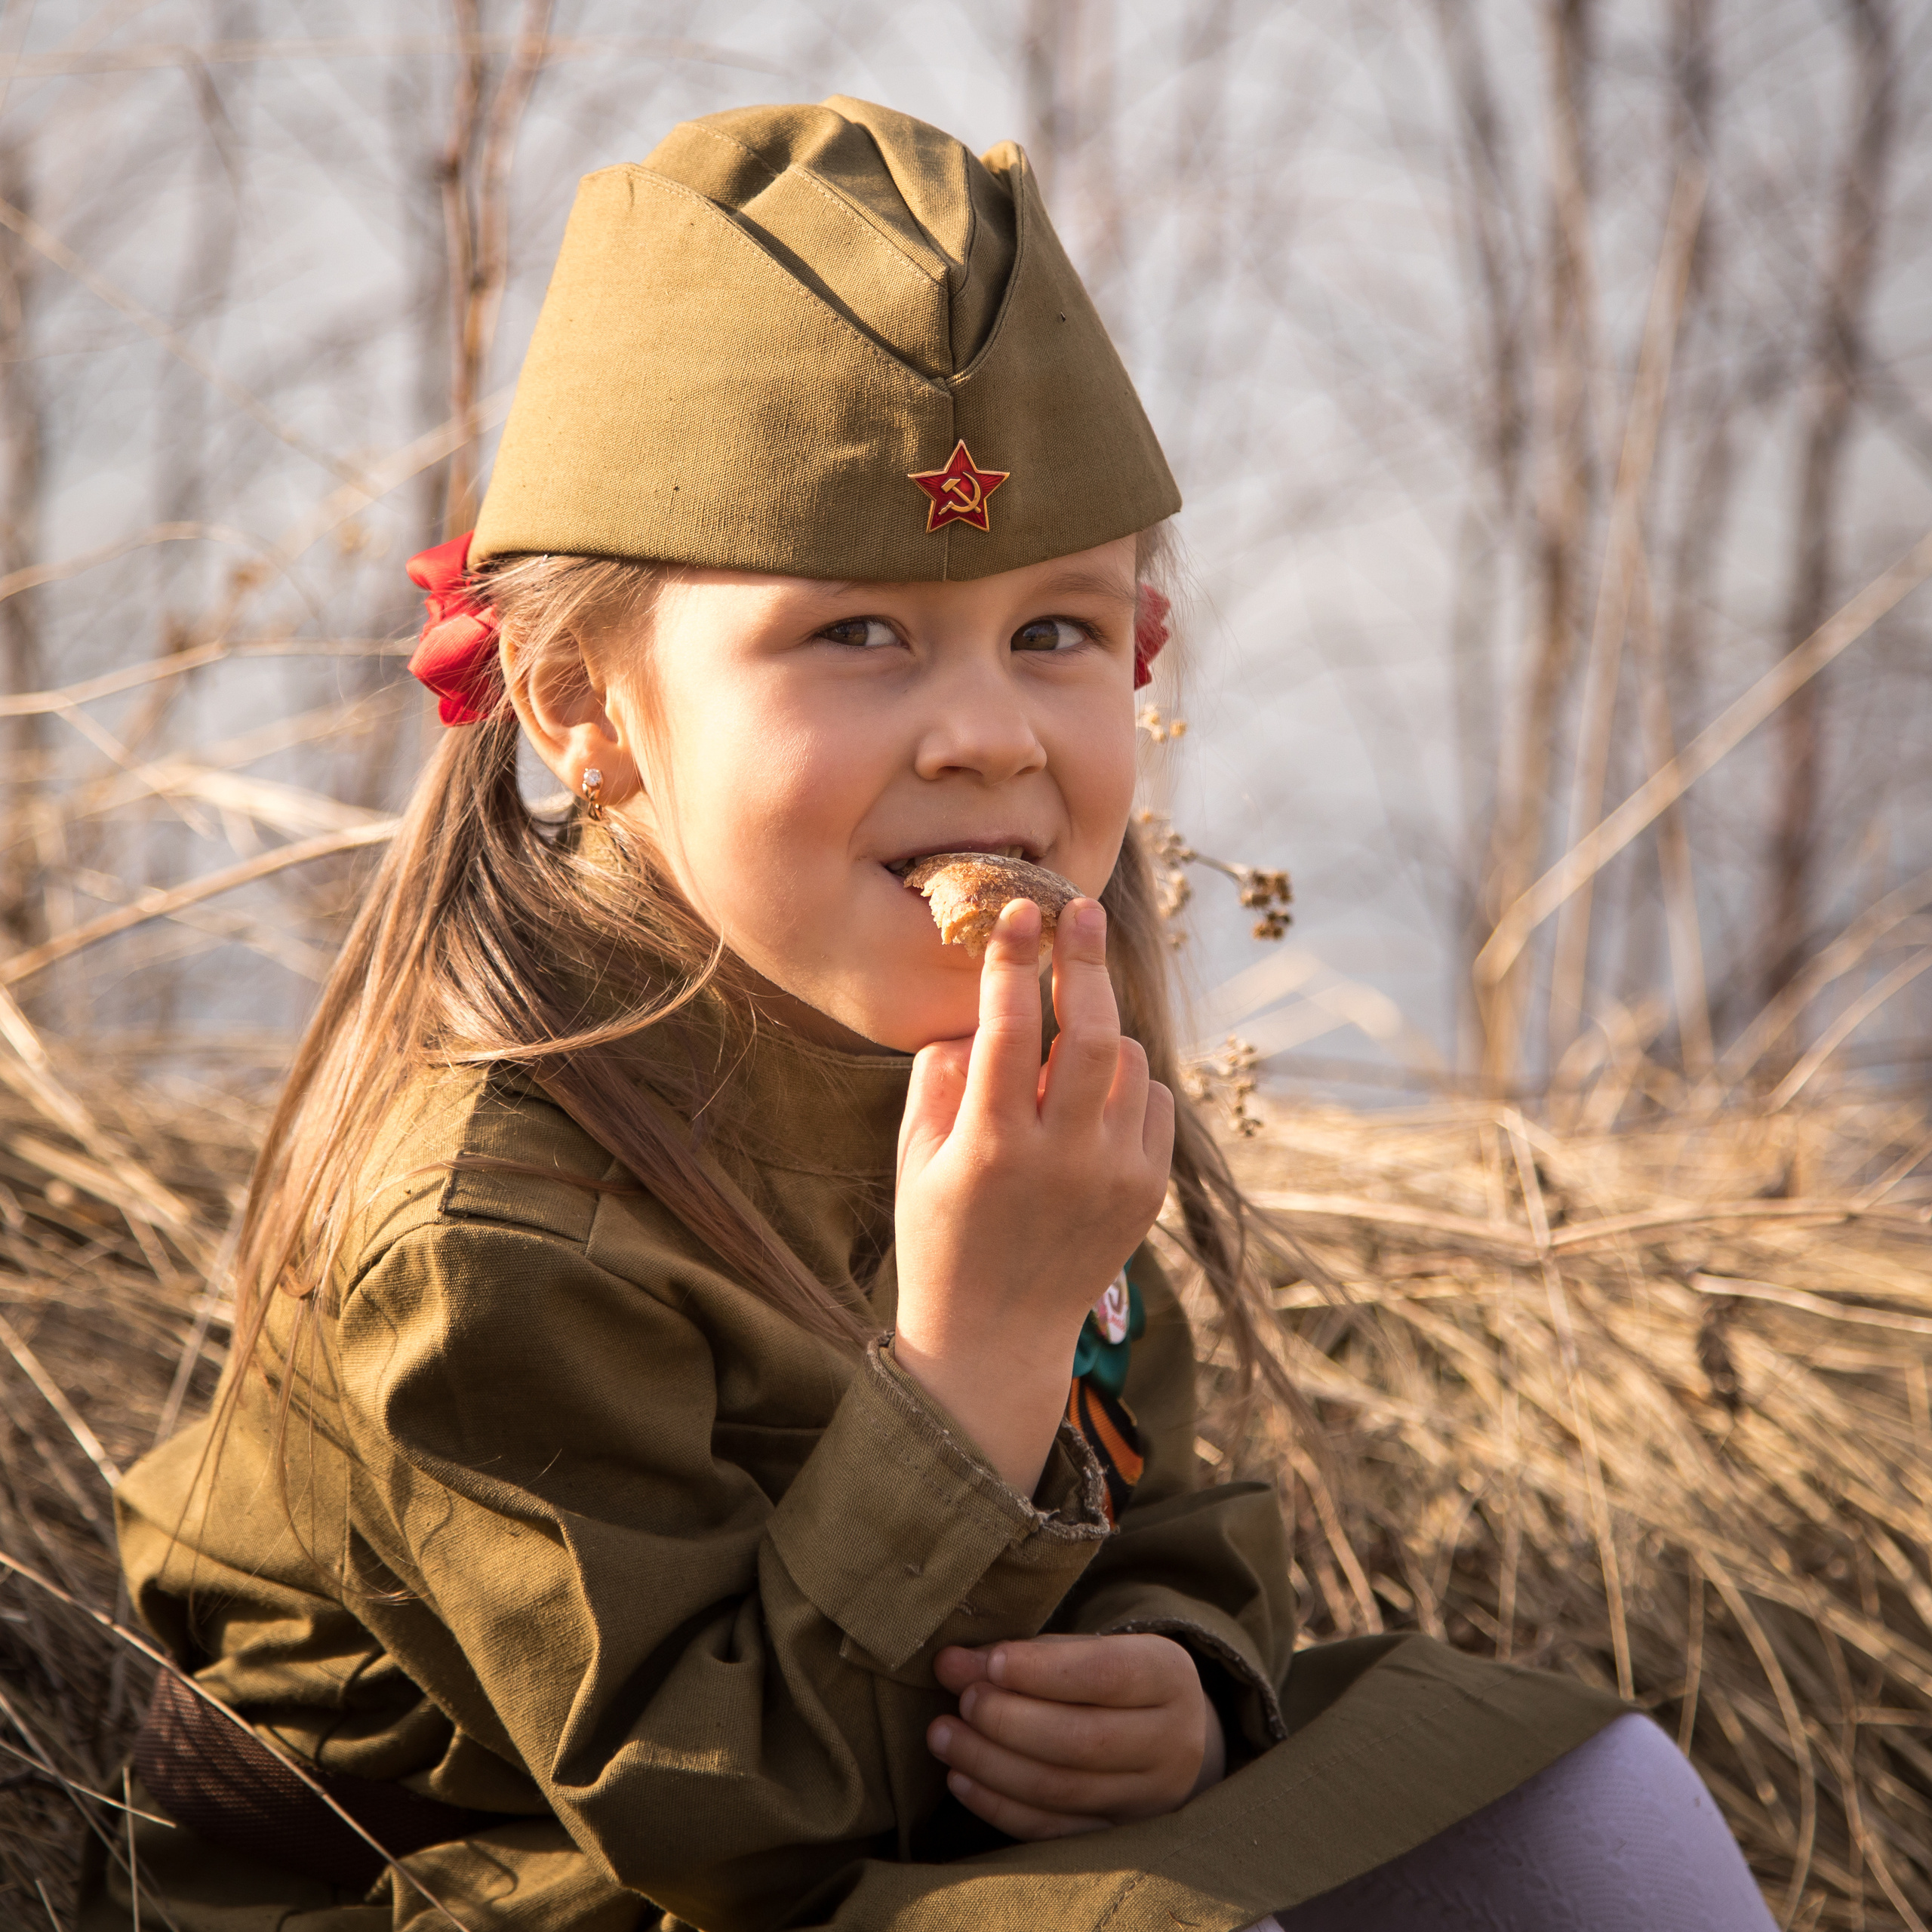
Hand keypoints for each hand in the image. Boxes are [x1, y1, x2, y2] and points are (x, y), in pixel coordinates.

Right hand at [892, 897, 1173, 1495]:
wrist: (997, 1338)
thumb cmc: (940, 1236)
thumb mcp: (914, 1158)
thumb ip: (940, 1079)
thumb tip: (978, 1014)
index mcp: (992, 1148)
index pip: (1010, 1029)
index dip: (1014, 961)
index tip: (1018, 912)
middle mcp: (1062, 1161)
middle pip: (1092, 1033)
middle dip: (1085, 961)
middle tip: (1081, 911)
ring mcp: (1115, 1179)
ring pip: (1129, 1063)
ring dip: (1102, 1029)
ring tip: (1069, 1031)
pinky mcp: (1148, 1193)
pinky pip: (1153, 1103)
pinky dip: (1128, 1080)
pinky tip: (1094, 1092)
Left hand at [928, 1634, 1226, 1839]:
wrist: (1168, 1736)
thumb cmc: (1110, 1679)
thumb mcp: (1085, 1650)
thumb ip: (1025, 1655)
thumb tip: (953, 1664)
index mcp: (1168, 1677)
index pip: (1106, 1675)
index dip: (1042, 1671)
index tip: (990, 1662)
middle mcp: (1171, 1742)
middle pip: (1083, 1740)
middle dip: (1008, 1720)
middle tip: (961, 1700)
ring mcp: (1148, 1799)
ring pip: (1061, 1790)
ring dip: (990, 1763)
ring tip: (942, 1735)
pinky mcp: (1117, 1838)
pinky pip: (1051, 1831)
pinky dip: (998, 1806)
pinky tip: (959, 1778)